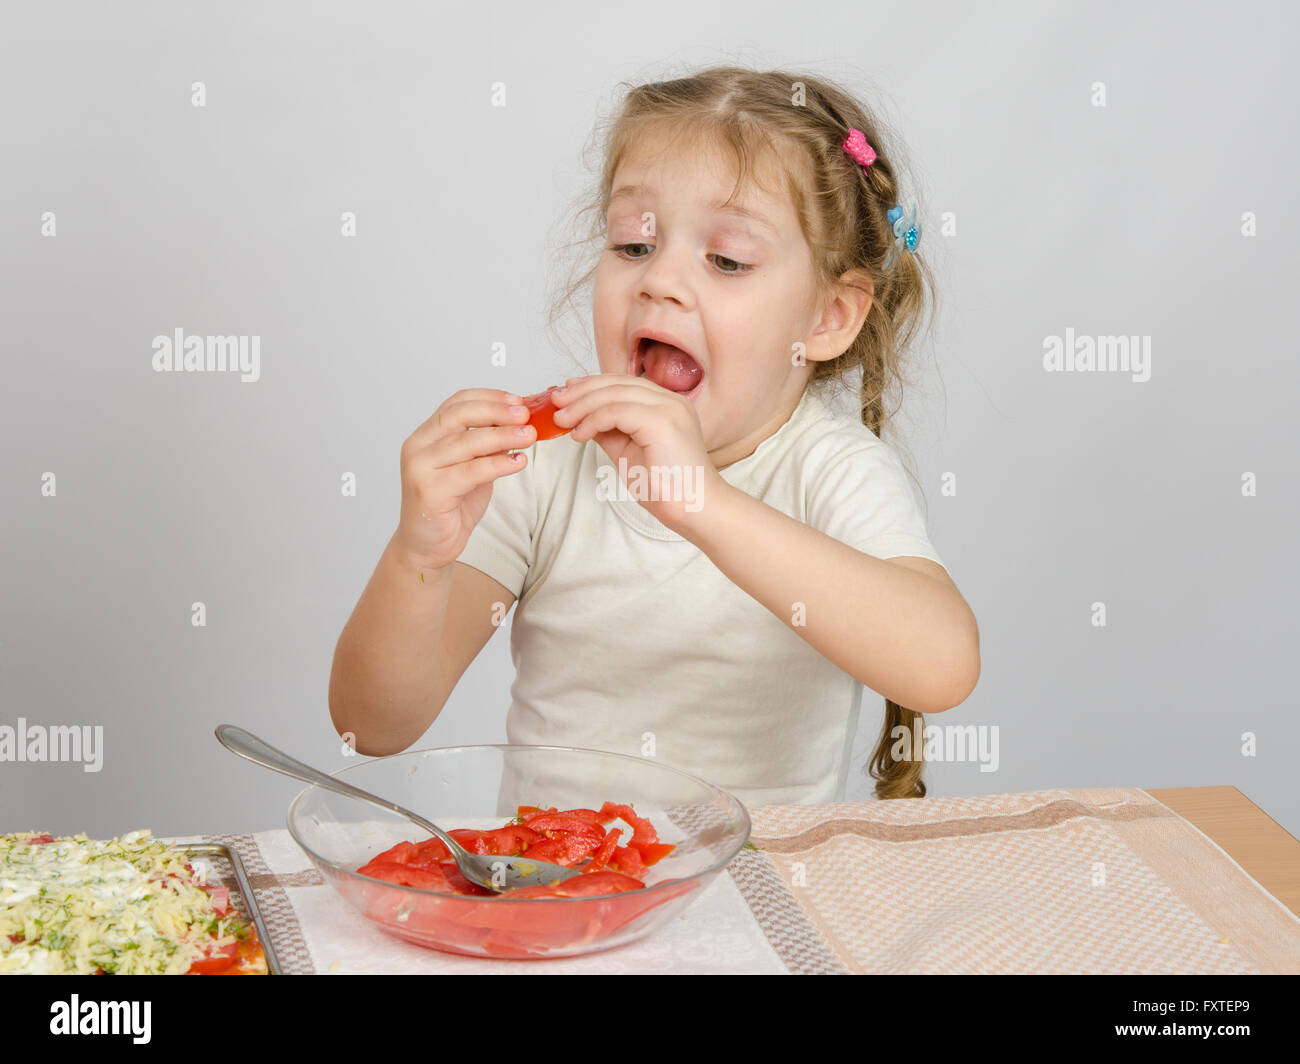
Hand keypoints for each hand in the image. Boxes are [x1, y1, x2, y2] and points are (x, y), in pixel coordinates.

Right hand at [393, 389, 534, 569]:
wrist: (427, 546)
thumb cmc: (450, 506)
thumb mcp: (472, 468)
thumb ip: (487, 446)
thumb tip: (519, 423)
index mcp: (426, 435)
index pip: (457, 402)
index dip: (490, 397)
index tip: (518, 401)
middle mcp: (417, 446)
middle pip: (460, 415)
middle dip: (497, 412)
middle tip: (525, 415)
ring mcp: (420, 467)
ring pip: (468, 442)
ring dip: (503, 436)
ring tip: (529, 437)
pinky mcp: (429, 490)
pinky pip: (471, 471)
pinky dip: (498, 464)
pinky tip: (517, 462)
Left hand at [550, 374, 725, 533]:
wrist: (694, 509)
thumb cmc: (666, 487)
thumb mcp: (629, 451)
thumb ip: (610, 431)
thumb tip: (582, 419)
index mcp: (667, 405)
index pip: (624, 383)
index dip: (592, 384)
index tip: (567, 392)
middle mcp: (671, 401)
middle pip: (617, 383)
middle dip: (581, 390)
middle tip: (556, 401)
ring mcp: (669, 408)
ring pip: (614, 394)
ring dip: (582, 405)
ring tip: (562, 420)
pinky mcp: (662, 422)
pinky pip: (617, 411)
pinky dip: (593, 420)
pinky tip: (580, 434)